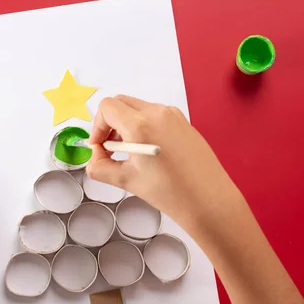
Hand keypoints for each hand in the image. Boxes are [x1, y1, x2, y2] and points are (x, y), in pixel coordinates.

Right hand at [87, 95, 242, 234]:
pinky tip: (148, 153)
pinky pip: (155, 115)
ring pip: (138, 108)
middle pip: (121, 103)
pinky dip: (143, 127)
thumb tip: (95, 158)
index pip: (107, 107)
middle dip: (109, 123)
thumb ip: (100, 167)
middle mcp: (157, 113)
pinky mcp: (183, 122)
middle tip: (110, 149)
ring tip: (130, 154)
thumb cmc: (171, 193)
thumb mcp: (126, 181)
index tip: (99, 146)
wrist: (208, 200)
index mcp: (141, 125)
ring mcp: (173, 115)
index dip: (97, 126)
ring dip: (126, 125)